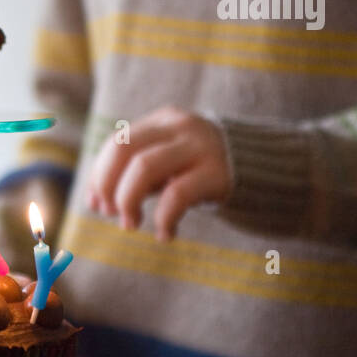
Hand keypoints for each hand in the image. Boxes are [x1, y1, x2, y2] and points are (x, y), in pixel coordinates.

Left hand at [86, 106, 231, 240]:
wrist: (263, 169)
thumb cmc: (201, 171)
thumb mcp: (166, 166)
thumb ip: (132, 177)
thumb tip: (94, 201)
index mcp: (162, 121)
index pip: (116, 143)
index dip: (99, 176)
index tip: (97, 204)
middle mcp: (180, 127)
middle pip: (123, 149)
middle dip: (108, 185)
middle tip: (111, 213)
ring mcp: (200, 147)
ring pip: (143, 168)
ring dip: (127, 200)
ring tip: (131, 224)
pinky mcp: (218, 173)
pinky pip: (177, 195)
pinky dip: (164, 219)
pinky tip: (165, 234)